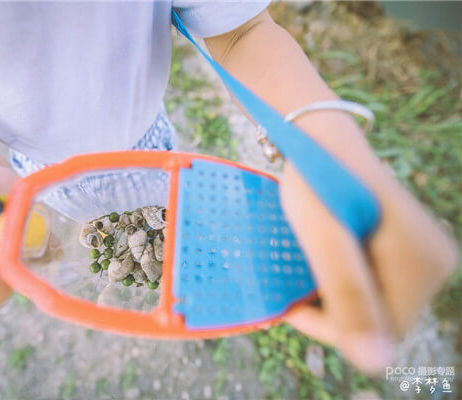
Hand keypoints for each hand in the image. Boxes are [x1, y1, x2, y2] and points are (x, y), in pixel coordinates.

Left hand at [281, 160, 457, 374]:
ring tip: (312, 264)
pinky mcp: (406, 249)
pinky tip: (327, 260)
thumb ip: (349, 295)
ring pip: (375, 304)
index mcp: (423, 265)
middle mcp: (434, 263)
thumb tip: (373, 363)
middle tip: (298, 280)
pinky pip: (376, 284)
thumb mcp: (325, 240)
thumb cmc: (317, 182)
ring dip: (337, 297)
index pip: (380, 333)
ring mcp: (422, 255)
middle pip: (380, 320)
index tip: (292, 303)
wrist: (319, 140)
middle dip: (334, 311)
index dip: (332, 328)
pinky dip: (346, 282)